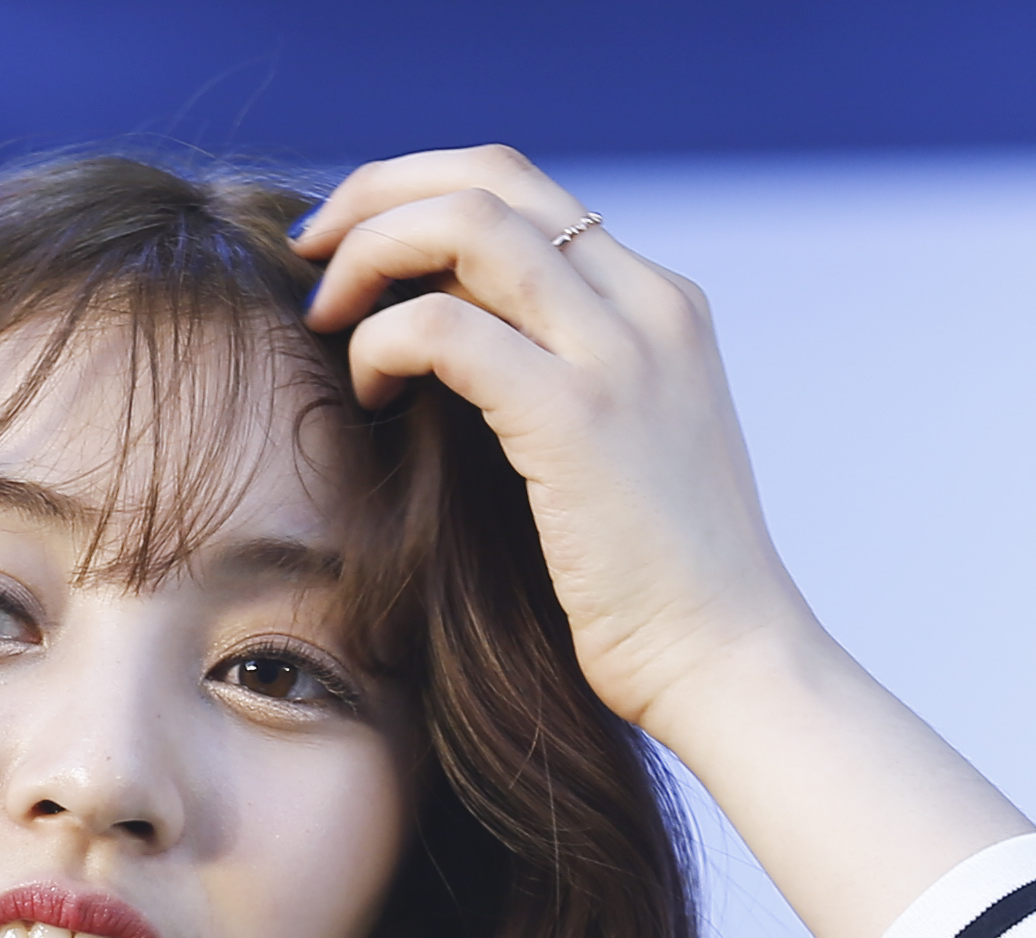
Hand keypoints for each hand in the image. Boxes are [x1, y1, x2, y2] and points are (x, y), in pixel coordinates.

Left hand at [296, 145, 820, 740]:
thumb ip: (557, 381)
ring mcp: (619, 354)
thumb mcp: (620, 453)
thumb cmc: (654, 589)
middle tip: (311, 249)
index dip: (421, 194)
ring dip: (370, 252)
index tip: (354, 248)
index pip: (525, 190)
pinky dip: (383, 341)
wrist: (724, 663)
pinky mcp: (577, 416)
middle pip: (490, 176)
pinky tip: (370, 393)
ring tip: (323, 314)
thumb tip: (444, 348)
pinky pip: (445, 327)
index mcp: (660, 305)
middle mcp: (648, 306)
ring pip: (466, 224)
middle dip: (379, 194)